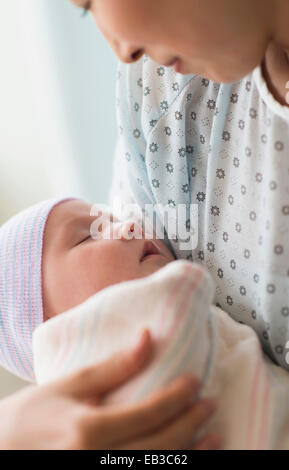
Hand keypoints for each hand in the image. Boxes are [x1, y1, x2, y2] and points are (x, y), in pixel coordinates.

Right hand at [0, 330, 219, 448]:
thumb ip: (111, 368)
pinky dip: (168, 467)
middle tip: (210, 404)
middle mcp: (97, 462)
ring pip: (158, 469)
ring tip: (213, 437)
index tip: (195, 382)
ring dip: (192, 455)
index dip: (178, 397)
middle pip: (161, 446)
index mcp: (88, 432)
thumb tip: (147, 339)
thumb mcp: (65, 387)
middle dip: (191, 424)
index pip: (150, 414)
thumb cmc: (26, 420)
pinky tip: (184, 457)